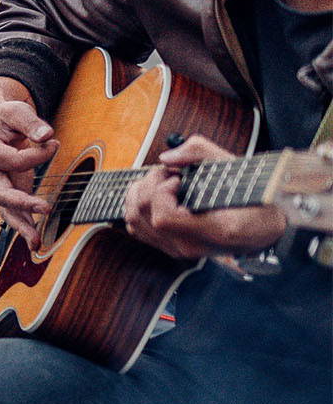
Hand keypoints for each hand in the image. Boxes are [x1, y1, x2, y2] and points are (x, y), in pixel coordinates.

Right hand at [0, 77, 58, 249]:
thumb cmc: (6, 116)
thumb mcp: (16, 111)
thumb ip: (30, 122)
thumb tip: (46, 136)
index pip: (12, 160)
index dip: (37, 154)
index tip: (54, 143)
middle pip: (1, 193)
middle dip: (23, 204)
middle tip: (45, 209)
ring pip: (6, 209)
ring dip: (22, 226)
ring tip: (36, 242)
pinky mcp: (9, 190)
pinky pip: (14, 211)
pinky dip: (24, 225)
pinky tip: (36, 239)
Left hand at [123, 136, 285, 258]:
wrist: (268, 226)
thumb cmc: (256, 197)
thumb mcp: (236, 167)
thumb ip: (200, 153)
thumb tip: (166, 157)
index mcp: (214, 230)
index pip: (163, 218)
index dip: (162, 193)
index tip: (178, 178)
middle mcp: (192, 246)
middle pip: (143, 217)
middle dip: (147, 186)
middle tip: (166, 173)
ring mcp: (180, 250)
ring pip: (135, 224)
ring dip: (139, 195)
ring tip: (159, 181)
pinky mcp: (172, 248)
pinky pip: (139, 230)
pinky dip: (138, 208)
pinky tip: (155, 195)